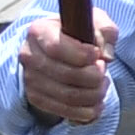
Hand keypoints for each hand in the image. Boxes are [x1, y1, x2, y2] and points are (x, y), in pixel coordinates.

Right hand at [18, 13, 117, 128]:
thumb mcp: (95, 22)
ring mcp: (30, 79)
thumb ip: (105, 31)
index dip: (82, 55)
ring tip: (103, 84)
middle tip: (103, 71)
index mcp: (39, 31)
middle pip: (66, 75)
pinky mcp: (36, 98)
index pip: (57, 48)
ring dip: (95, 94)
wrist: (61, 51)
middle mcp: (29, 56)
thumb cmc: (79, 34)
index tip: (97, 55)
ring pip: (69, 96)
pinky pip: (66, 111)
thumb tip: (106, 55)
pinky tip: (98, 102)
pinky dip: (88, 111)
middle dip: (95, 77)